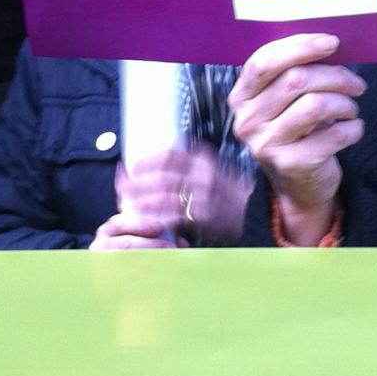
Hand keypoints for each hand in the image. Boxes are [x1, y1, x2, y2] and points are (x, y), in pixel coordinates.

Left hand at [89, 145, 255, 249]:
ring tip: (128, 204)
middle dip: (139, 182)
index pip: (170, 156)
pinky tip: (146, 220)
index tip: (132, 166)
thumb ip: (189, 166)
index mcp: (204, 160)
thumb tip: (156, 165)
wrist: (254, 213)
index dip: (148, 161)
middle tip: (122, 187)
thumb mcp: (212, 170)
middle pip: (162, 176)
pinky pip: (174, 216)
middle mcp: (203, 175)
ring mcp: (204, 196)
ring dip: (143, 201)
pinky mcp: (204, 216)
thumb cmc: (228, 194)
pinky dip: (158, 218)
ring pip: (165, 196)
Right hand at [229, 34, 364, 246]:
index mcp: (242, 96)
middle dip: (335, 76)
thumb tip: (330, 44)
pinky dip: (352, 128)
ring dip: (345, 103)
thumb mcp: (287, 100)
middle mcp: (247, 120)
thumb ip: (296, 72)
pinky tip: (353, 129)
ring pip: (316, 105)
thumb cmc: (298, 129)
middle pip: (296, 80)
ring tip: (351, 109)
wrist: (299, 185)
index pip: (265, 61)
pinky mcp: (291, 165)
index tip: (332, 42)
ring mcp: (266, 145)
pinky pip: (333, 135)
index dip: (300, 47)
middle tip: (356, 83)